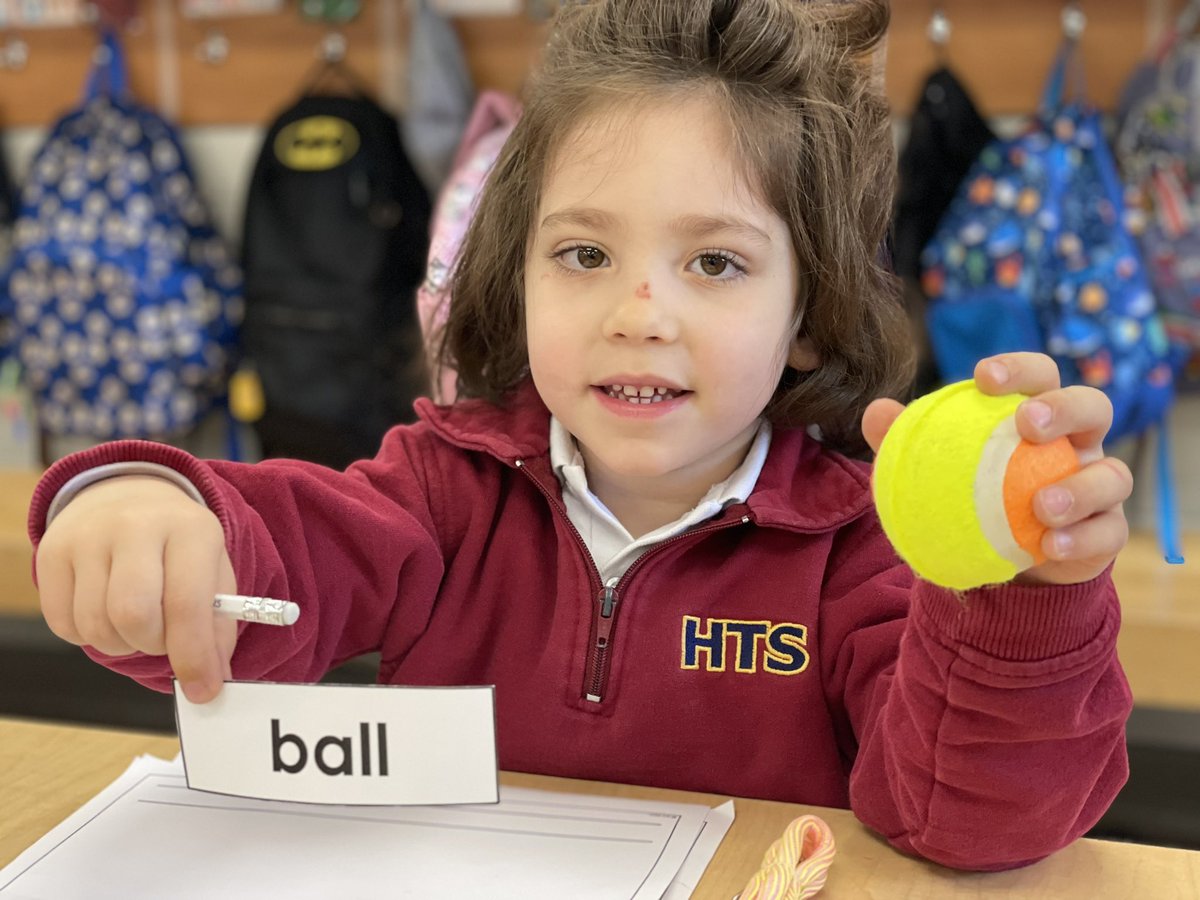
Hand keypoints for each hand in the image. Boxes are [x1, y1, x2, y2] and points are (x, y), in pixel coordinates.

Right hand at [36, 475, 237, 702]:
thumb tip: (210, 681)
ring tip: (137, 623)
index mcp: (191, 529)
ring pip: (96, 626)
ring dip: (121, 644)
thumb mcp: (214, 571)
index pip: (187, 603)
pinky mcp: (52, 552)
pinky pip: (64, 624)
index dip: (194, 657)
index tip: (203, 690)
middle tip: (163, 640)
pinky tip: (106, 611)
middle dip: (153, 646)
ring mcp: (88, 537)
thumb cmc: (180, 547)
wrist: (128, 497)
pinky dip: (88, 636)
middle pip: (133, 616)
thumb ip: (218, 627)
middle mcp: (137, 526)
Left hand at [862, 352, 1131, 585]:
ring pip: (1114, 475)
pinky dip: (1082, 539)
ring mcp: (1100, 487)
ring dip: (1080, 486)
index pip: (1040, 376)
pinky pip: (1108, 533)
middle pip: (1092, 406)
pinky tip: (1050, 547)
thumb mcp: (936, 470)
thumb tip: (875, 412)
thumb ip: (908, 442)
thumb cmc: (970, 498)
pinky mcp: (1107, 532)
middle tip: (1028, 424)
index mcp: (1040, 415)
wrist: (1003, 561)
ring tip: (1043, 505)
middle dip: (1064, 407)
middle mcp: (1080, 443)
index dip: (1019, 369)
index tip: (982, 378)